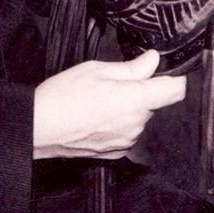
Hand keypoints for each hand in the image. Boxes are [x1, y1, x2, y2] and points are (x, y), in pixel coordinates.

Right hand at [33, 50, 185, 159]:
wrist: (38, 128)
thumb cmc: (62, 95)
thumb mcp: (96, 70)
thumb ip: (131, 67)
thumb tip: (153, 59)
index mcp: (134, 100)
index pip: (175, 90)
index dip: (175, 77)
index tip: (165, 71)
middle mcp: (136, 124)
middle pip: (153, 103)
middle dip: (140, 91)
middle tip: (112, 83)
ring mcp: (127, 141)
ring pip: (139, 117)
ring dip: (128, 108)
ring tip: (98, 101)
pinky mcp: (116, 152)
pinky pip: (127, 133)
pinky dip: (117, 124)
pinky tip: (95, 117)